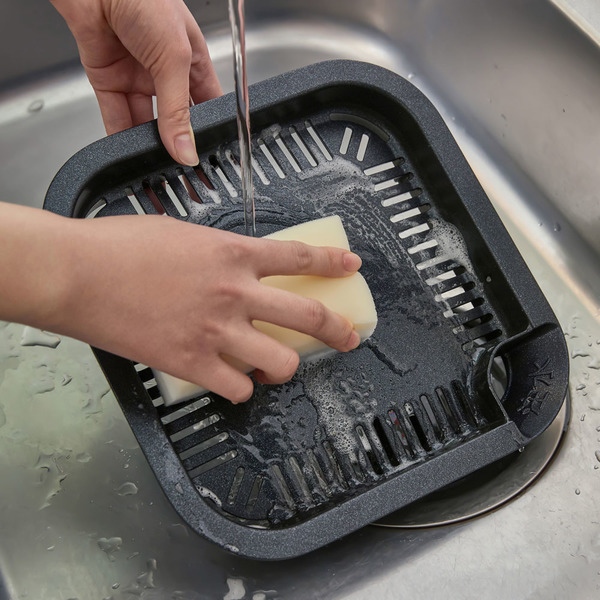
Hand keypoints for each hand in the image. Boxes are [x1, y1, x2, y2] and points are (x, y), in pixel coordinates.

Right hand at [0, 204, 360, 402]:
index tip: (350, 266)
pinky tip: (235, 384)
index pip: (299, 256)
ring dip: (285, 368)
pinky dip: (242, 390)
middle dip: (337, 329)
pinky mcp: (193, 363)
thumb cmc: (120, 245)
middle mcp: (236, 293)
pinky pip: (237, 389)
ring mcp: (217, 331)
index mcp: (233, 253)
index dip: (331, 262)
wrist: (78, 273)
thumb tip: (230, 265)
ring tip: (276, 368)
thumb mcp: (181, 233)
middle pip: (307, 315)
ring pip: (280, 362)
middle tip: (348, 337)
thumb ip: (216, 251)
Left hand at [51, 0, 222, 164]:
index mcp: (192, 63)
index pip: (207, 108)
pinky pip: (117, 117)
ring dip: (150, 146)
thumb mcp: (175, 57)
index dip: (210, 134)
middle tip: (185, 173)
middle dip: (179, 145)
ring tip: (157, 168)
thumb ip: (178, 110)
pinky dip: (120, 138)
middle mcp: (166, 74)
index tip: (211, 160)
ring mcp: (137, 79)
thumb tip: (187, 150)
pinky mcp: (109, 82)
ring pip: (146, 124)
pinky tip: (130, 155)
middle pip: (176, 120)